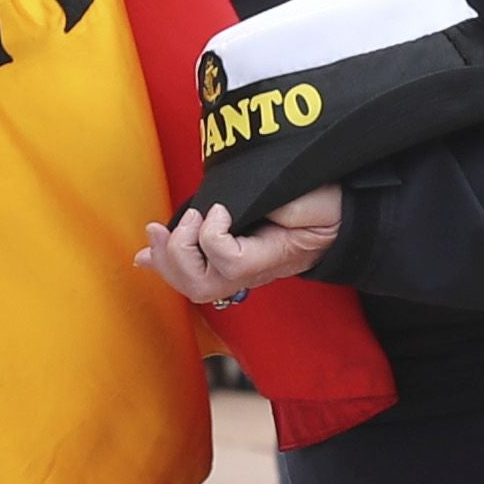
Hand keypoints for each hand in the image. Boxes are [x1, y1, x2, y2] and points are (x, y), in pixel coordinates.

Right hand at [137, 186, 337, 307]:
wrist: (342, 200)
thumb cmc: (299, 195)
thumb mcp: (244, 201)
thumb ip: (207, 216)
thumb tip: (157, 230)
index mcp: (237, 260)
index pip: (191, 280)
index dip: (162, 269)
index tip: (142, 251)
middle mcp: (244, 272)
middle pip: (191, 288)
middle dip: (168, 258)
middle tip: (166, 227)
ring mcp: (254, 268)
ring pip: (202, 282)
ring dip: (185, 247)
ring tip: (198, 217)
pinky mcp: (265, 260)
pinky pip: (224, 258)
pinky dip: (213, 233)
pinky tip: (224, 211)